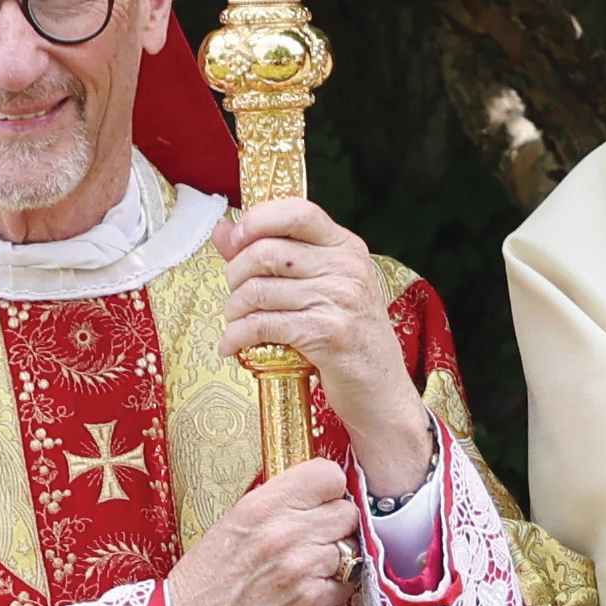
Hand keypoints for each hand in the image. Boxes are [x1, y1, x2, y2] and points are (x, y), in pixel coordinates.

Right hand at [162, 456, 366, 605]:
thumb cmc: (205, 579)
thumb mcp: (233, 523)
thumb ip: (274, 505)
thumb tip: (310, 496)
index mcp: (261, 505)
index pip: (328, 475)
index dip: (330, 490)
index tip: (322, 502)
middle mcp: (284, 531)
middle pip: (346, 512)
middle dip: (336, 526)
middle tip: (318, 539)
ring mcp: (300, 567)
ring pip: (350, 548)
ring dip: (337, 559)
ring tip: (310, 568)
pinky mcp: (310, 600)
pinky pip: (347, 583)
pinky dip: (335, 588)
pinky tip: (311, 590)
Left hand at [217, 198, 433, 502]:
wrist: (382, 394)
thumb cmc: (348, 339)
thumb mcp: (321, 289)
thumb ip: (275, 255)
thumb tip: (223, 231)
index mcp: (348, 247)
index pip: (297, 211)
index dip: (258, 220)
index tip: (237, 240)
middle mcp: (347, 268)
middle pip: (267, 251)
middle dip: (235, 275)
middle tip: (234, 297)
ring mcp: (340, 300)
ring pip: (259, 290)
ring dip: (234, 310)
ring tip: (234, 323)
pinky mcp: (327, 334)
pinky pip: (263, 325)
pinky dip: (237, 337)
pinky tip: (231, 346)